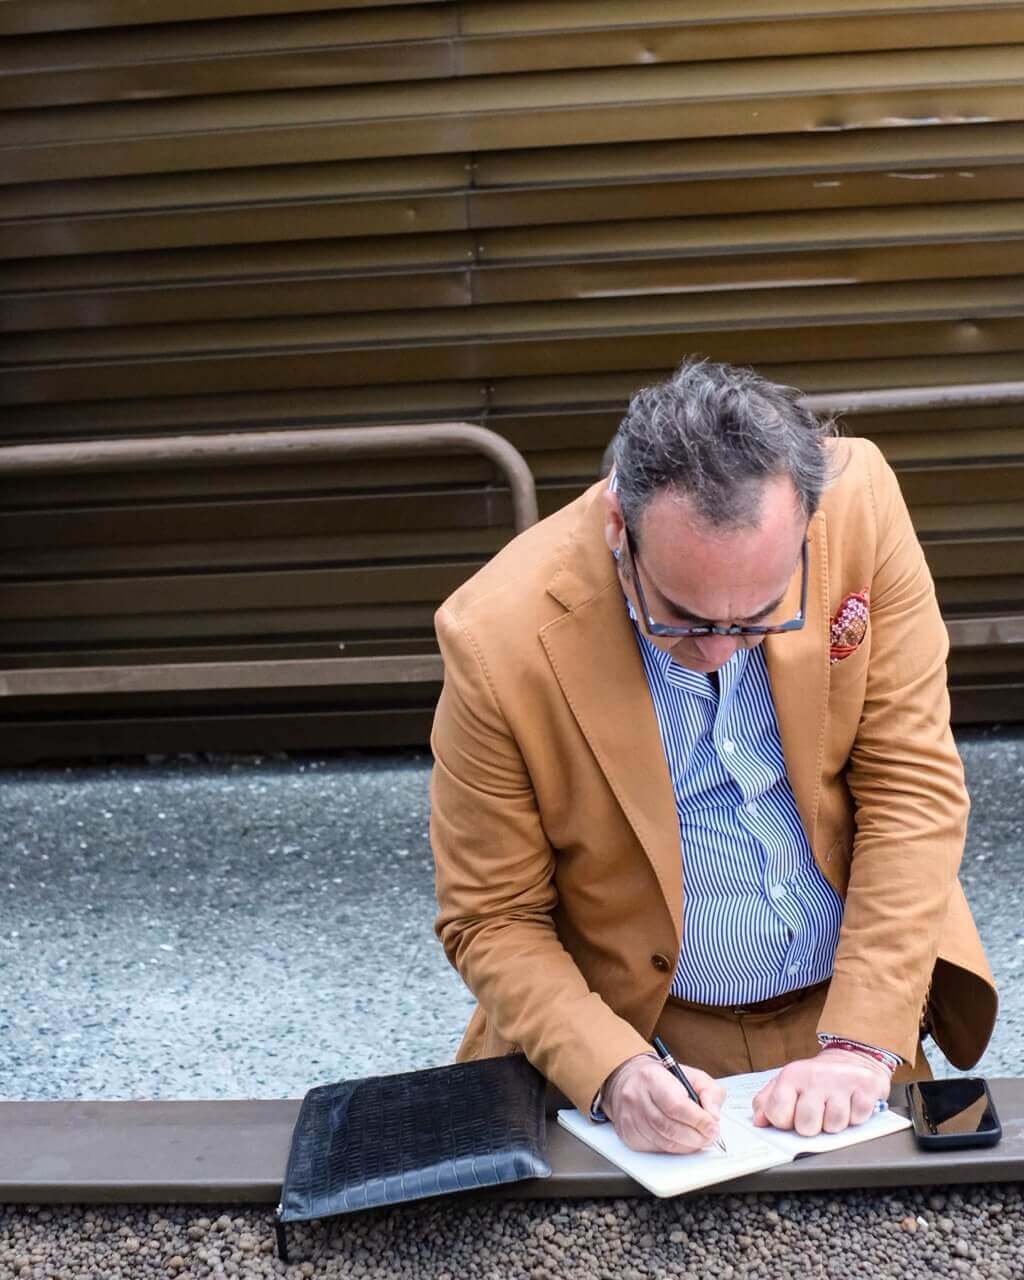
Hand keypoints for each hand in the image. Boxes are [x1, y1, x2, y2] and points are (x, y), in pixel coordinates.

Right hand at [601, 1053, 724, 1152]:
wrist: (632, 1080)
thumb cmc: (665, 1079)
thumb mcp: (692, 1076)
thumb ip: (709, 1092)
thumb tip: (713, 1117)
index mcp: (652, 1078)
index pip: (676, 1105)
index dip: (698, 1120)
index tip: (713, 1127)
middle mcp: (636, 1097)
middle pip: (670, 1128)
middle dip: (696, 1137)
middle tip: (710, 1137)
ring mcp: (630, 1118)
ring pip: (664, 1142)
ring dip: (687, 1146)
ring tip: (700, 1140)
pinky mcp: (628, 1134)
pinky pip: (656, 1149)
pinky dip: (674, 1149)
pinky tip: (682, 1141)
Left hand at [751, 1049, 891, 1136]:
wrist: (852, 1058)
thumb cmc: (816, 1078)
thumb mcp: (787, 1083)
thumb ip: (767, 1101)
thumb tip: (758, 1121)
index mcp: (791, 1076)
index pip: (778, 1114)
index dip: (784, 1123)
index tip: (791, 1117)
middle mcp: (815, 1076)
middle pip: (806, 1126)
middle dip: (811, 1127)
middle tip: (816, 1114)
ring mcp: (841, 1082)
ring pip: (833, 1126)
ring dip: (834, 1123)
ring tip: (834, 1108)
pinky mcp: (866, 1088)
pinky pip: (857, 1119)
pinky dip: (855, 1117)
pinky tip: (851, 1104)